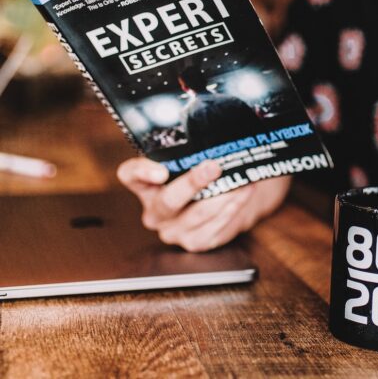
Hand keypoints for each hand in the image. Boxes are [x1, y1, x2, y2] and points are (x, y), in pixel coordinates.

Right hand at [117, 157, 289, 251]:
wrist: (224, 201)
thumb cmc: (203, 176)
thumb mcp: (191, 162)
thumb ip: (194, 153)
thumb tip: (218, 138)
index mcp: (146, 185)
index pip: (131, 175)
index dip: (142, 173)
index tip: (161, 171)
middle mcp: (155, 211)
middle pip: (168, 201)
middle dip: (193, 183)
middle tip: (214, 167)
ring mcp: (173, 230)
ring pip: (198, 214)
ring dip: (223, 195)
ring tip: (240, 178)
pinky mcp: (195, 242)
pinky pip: (214, 226)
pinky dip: (232, 207)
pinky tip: (243, 192)